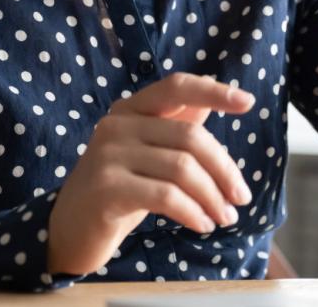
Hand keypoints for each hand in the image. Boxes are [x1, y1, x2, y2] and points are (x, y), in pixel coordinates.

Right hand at [46, 73, 255, 275]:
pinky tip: (202, 225)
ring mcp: (108, 155)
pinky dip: (193, 212)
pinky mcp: (106, 188)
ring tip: (224, 218)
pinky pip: (166, 196)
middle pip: (190, 136)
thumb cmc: (119, 190)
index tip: (248, 103)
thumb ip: (177, 125)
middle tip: (241, 198)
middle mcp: (116, 124)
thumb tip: (217, 97)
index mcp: (129, 109)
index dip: (213, 91)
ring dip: (213, 197)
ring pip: (182, 168)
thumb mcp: (149, 154)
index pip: (176, 87)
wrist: (70, 230)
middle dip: (224, 169)